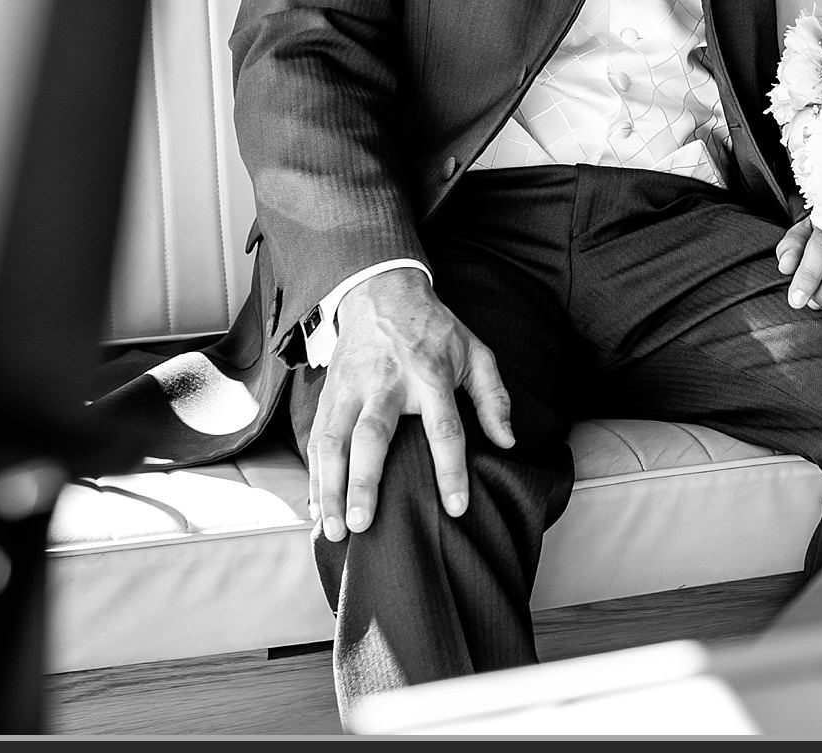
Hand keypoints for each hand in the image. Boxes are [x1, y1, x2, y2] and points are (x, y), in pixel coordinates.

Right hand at [306, 270, 512, 543]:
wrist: (381, 291)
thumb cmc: (433, 329)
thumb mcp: (475, 351)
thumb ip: (494, 397)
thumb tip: (507, 441)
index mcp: (429, 375)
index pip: (443, 427)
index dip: (451, 469)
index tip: (455, 507)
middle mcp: (386, 383)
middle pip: (372, 436)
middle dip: (364, 482)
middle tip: (363, 525)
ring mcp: (351, 389)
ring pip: (333, 440)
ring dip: (330, 487)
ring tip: (335, 529)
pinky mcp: (328, 394)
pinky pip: (316, 438)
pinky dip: (313, 475)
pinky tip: (317, 508)